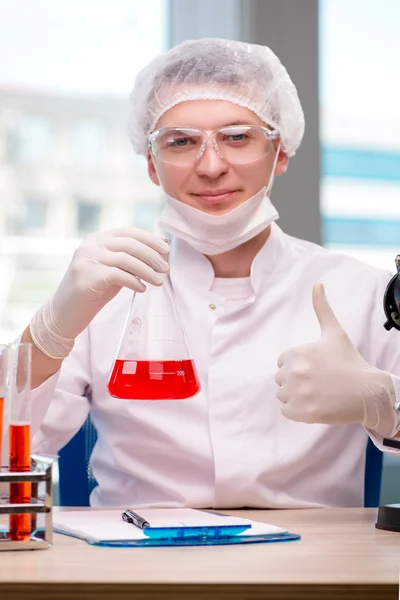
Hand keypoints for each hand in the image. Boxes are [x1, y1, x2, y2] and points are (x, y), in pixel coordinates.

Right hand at [30, 227, 170, 358]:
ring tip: (159, 281)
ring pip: (126, 259)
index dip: (149, 238)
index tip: (166, 248)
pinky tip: (142, 289)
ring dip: (147, 270)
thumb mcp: (112, 271)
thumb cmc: (92, 292)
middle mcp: (90, 246)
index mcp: (97, 240)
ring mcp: (87, 260)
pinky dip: (134, 281)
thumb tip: (158, 253)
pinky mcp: (87, 277)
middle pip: (129, 244)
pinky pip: (118, 275)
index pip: (128, 232)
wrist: (63, 314)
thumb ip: (128, 261)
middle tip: (165, 268)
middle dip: (152, 255)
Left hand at [275, 283, 397, 436]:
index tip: (316, 368)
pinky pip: (286, 412)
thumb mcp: (334, 332)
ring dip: (296, 397)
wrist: (367, 391)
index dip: (299, 366)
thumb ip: (322, 308)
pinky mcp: (302, 413)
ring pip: (283, 396)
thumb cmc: (349, 361)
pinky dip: (298, 412)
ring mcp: (299, 393)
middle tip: (319, 382)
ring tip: (318, 393)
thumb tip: (317, 283)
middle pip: (281, 380)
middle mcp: (295, 372)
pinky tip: (315, 405)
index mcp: (297, 352)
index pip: (283, 363)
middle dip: (296, 382)